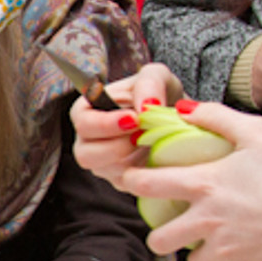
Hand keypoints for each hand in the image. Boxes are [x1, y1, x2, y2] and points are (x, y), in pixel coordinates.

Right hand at [69, 62, 185, 188]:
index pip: (82, 122)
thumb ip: (149, 83)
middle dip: (117, 147)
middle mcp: (89, 141)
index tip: (134, 119)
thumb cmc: (159, 94)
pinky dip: (145, 172)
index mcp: (87, 111)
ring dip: (131, 159)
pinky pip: (127, 184)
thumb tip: (146, 107)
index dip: (105, 124)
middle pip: (85, 154)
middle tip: (143, 136)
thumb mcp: (157, 76)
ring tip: (152, 144)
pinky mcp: (122, 181)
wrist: (179, 118)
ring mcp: (104, 164)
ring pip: (106, 172)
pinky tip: (158, 157)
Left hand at [112, 101, 261, 260]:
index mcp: (204, 183)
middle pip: (157, 239)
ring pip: (186, 259)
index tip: (130, 179)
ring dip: (190, 249)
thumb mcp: (258, 132)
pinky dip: (219, 257)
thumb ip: (217, 116)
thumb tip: (183, 108)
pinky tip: (233, 241)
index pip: (147, 185)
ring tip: (204, 234)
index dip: (131, 182)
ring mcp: (222, 245)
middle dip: (156, 233)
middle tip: (167, 222)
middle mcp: (206, 219)